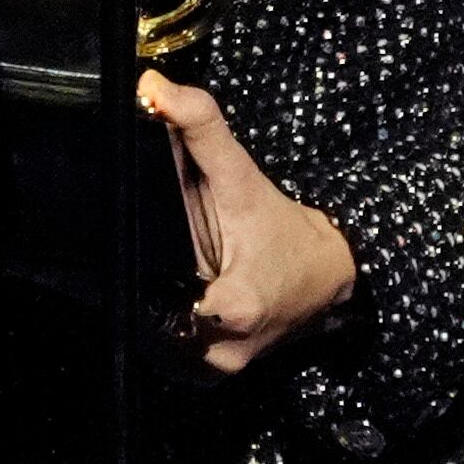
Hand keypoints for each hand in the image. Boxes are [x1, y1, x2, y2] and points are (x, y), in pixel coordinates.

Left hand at [139, 71, 356, 374]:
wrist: (330, 274)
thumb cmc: (279, 225)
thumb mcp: (242, 176)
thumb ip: (200, 128)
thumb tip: (151, 86)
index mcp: (231, 309)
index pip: (150, 306)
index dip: (134, 273)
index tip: (134, 248)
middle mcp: (222, 352)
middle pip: (146, 322)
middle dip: (141, 285)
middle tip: (151, 255)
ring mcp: (218, 371)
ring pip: (156, 343)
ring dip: (152, 310)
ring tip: (163, 275)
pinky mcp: (216, 377)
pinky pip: (173, 356)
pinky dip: (168, 329)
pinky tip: (175, 298)